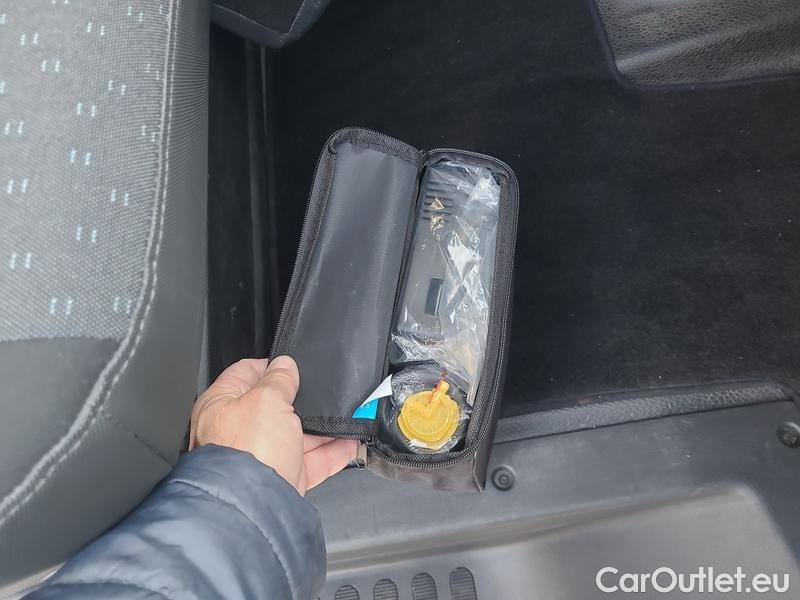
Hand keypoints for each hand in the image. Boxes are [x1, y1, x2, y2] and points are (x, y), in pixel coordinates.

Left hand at [190, 355, 357, 494]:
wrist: (253, 507)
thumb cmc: (246, 450)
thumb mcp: (266, 400)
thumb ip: (279, 380)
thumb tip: (284, 365)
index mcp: (222, 405)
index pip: (245, 374)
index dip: (271, 366)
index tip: (293, 365)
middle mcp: (238, 432)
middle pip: (274, 408)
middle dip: (302, 400)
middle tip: (324, 391)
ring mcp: (260, 458)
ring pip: (296, 436)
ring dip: (322, 427)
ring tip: (346, 415)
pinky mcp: (281, 480)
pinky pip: (310, 462)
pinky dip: (331, 453)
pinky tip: (350, 443)